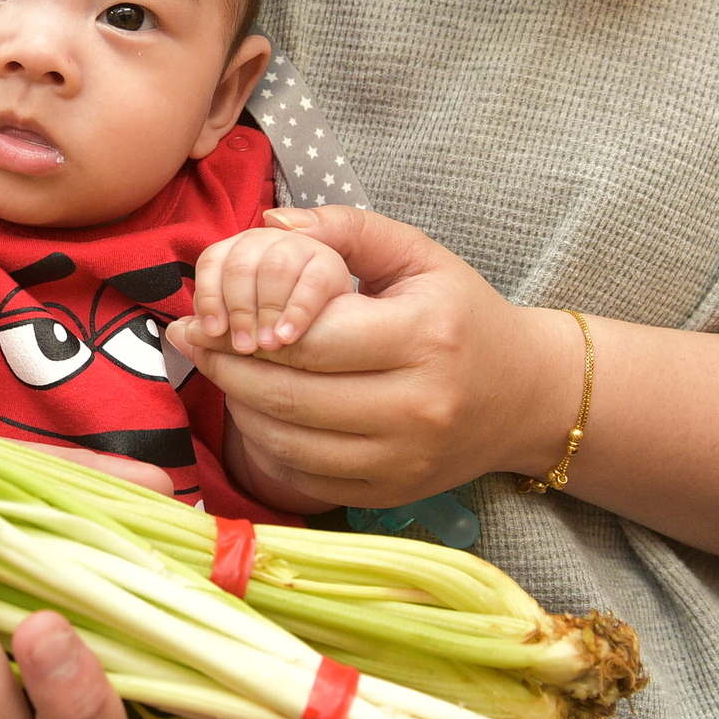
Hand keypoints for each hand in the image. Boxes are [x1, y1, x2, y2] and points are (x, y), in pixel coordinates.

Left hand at [168, 207, 576, 512]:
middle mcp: (418, 407)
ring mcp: (404, 460)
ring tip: (221, 372)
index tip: (207, 312)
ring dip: (238, 407)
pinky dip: (266, 447)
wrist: (525, 396)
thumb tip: (268, 224)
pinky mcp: (390, 495)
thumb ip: (344, 227)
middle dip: (226, 366)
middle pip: (289, 396)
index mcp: (425, 338)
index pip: (310, 340)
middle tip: (192, 341)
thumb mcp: (417, 254)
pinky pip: (303, 478)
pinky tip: (255, 413)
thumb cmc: (462, 314)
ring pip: (287, 442)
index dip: (250, 328)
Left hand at [190, 225, 354, 353]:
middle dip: (238, 311)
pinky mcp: (330, 263)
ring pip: (273, 269)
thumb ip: (213, 328)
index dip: (208, 296)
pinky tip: (288, 336)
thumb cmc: (275, 326)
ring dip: (266, 311)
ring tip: (267, 345)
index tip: (212, 330)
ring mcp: (299, 248)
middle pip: (240, 266)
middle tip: (242, 347)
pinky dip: (297, 311)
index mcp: (237, 251)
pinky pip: (312, 282)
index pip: (212, 261)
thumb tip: (179, 331)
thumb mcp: (241, 326)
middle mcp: (265, 240)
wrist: (333, 320)